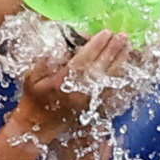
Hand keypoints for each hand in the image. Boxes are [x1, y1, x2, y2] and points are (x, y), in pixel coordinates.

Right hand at [13, 30, 139, 136]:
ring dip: (120, 62)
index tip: (106, 33)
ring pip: (109, 79)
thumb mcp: (31, 77)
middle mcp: (78, 91)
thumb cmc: (33, 99)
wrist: (38, 126)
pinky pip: (111, 90)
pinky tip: (124, 66)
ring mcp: (89, 101)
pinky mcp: (94, 107)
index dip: (96, 45)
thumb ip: (42, 62)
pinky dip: (119, 77)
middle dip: (113, 50)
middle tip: (123, 36)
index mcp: (61, 81)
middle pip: (100, 67)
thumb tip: (58, 48)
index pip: (83, 60)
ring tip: (128, 47)